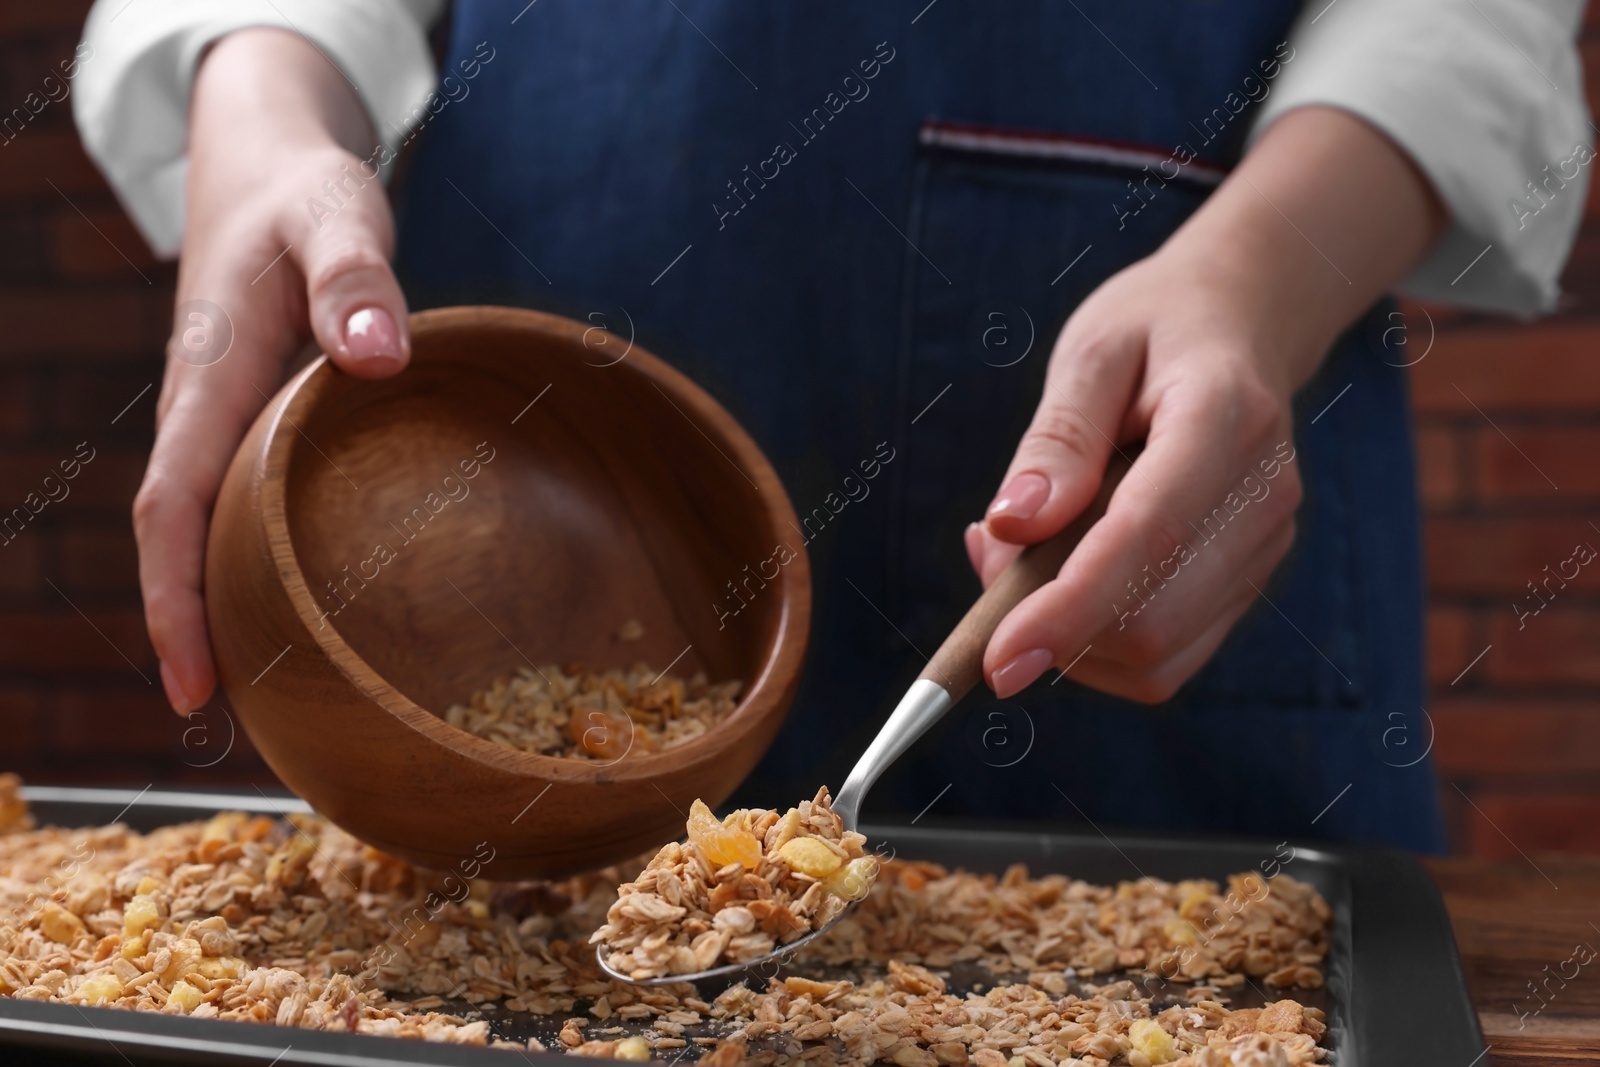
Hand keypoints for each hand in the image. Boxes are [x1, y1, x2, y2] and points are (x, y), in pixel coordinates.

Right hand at [137, 29, 410, 713]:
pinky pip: (244, 496)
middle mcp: (206, 409)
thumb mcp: (334, 214)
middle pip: (182, 539)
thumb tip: (375, 359)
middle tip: (244, 727)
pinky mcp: (257, 411)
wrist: (267, 156)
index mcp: (208, 378)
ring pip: (211, 524)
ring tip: (277, 689)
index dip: (173, 601)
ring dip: (229, 600)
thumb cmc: (304, 188)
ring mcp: (227, 415)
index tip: (192, 686)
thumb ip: (354, 280)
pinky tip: (308, 591)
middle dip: (199, 631)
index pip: (170, 509)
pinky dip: (261, 551)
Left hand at [972, 106, 1446, 702]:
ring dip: (1070, 639)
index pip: (1145, 540)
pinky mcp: (1251, 577)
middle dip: (1052, 627)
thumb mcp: (1091, 352)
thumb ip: (1055, 439)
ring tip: (1023, 555)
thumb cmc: (1156, 328)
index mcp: (1224, 421)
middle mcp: (1262, 496)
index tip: (995, 659)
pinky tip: (1065, 574)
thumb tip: (1012, 527)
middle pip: (1153, 620)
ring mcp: (1266, 545)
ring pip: (1160, 656)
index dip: (1067, 612)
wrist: (1244, 323)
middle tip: (989, 559)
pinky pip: (1169, 654)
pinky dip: (1098, 641)